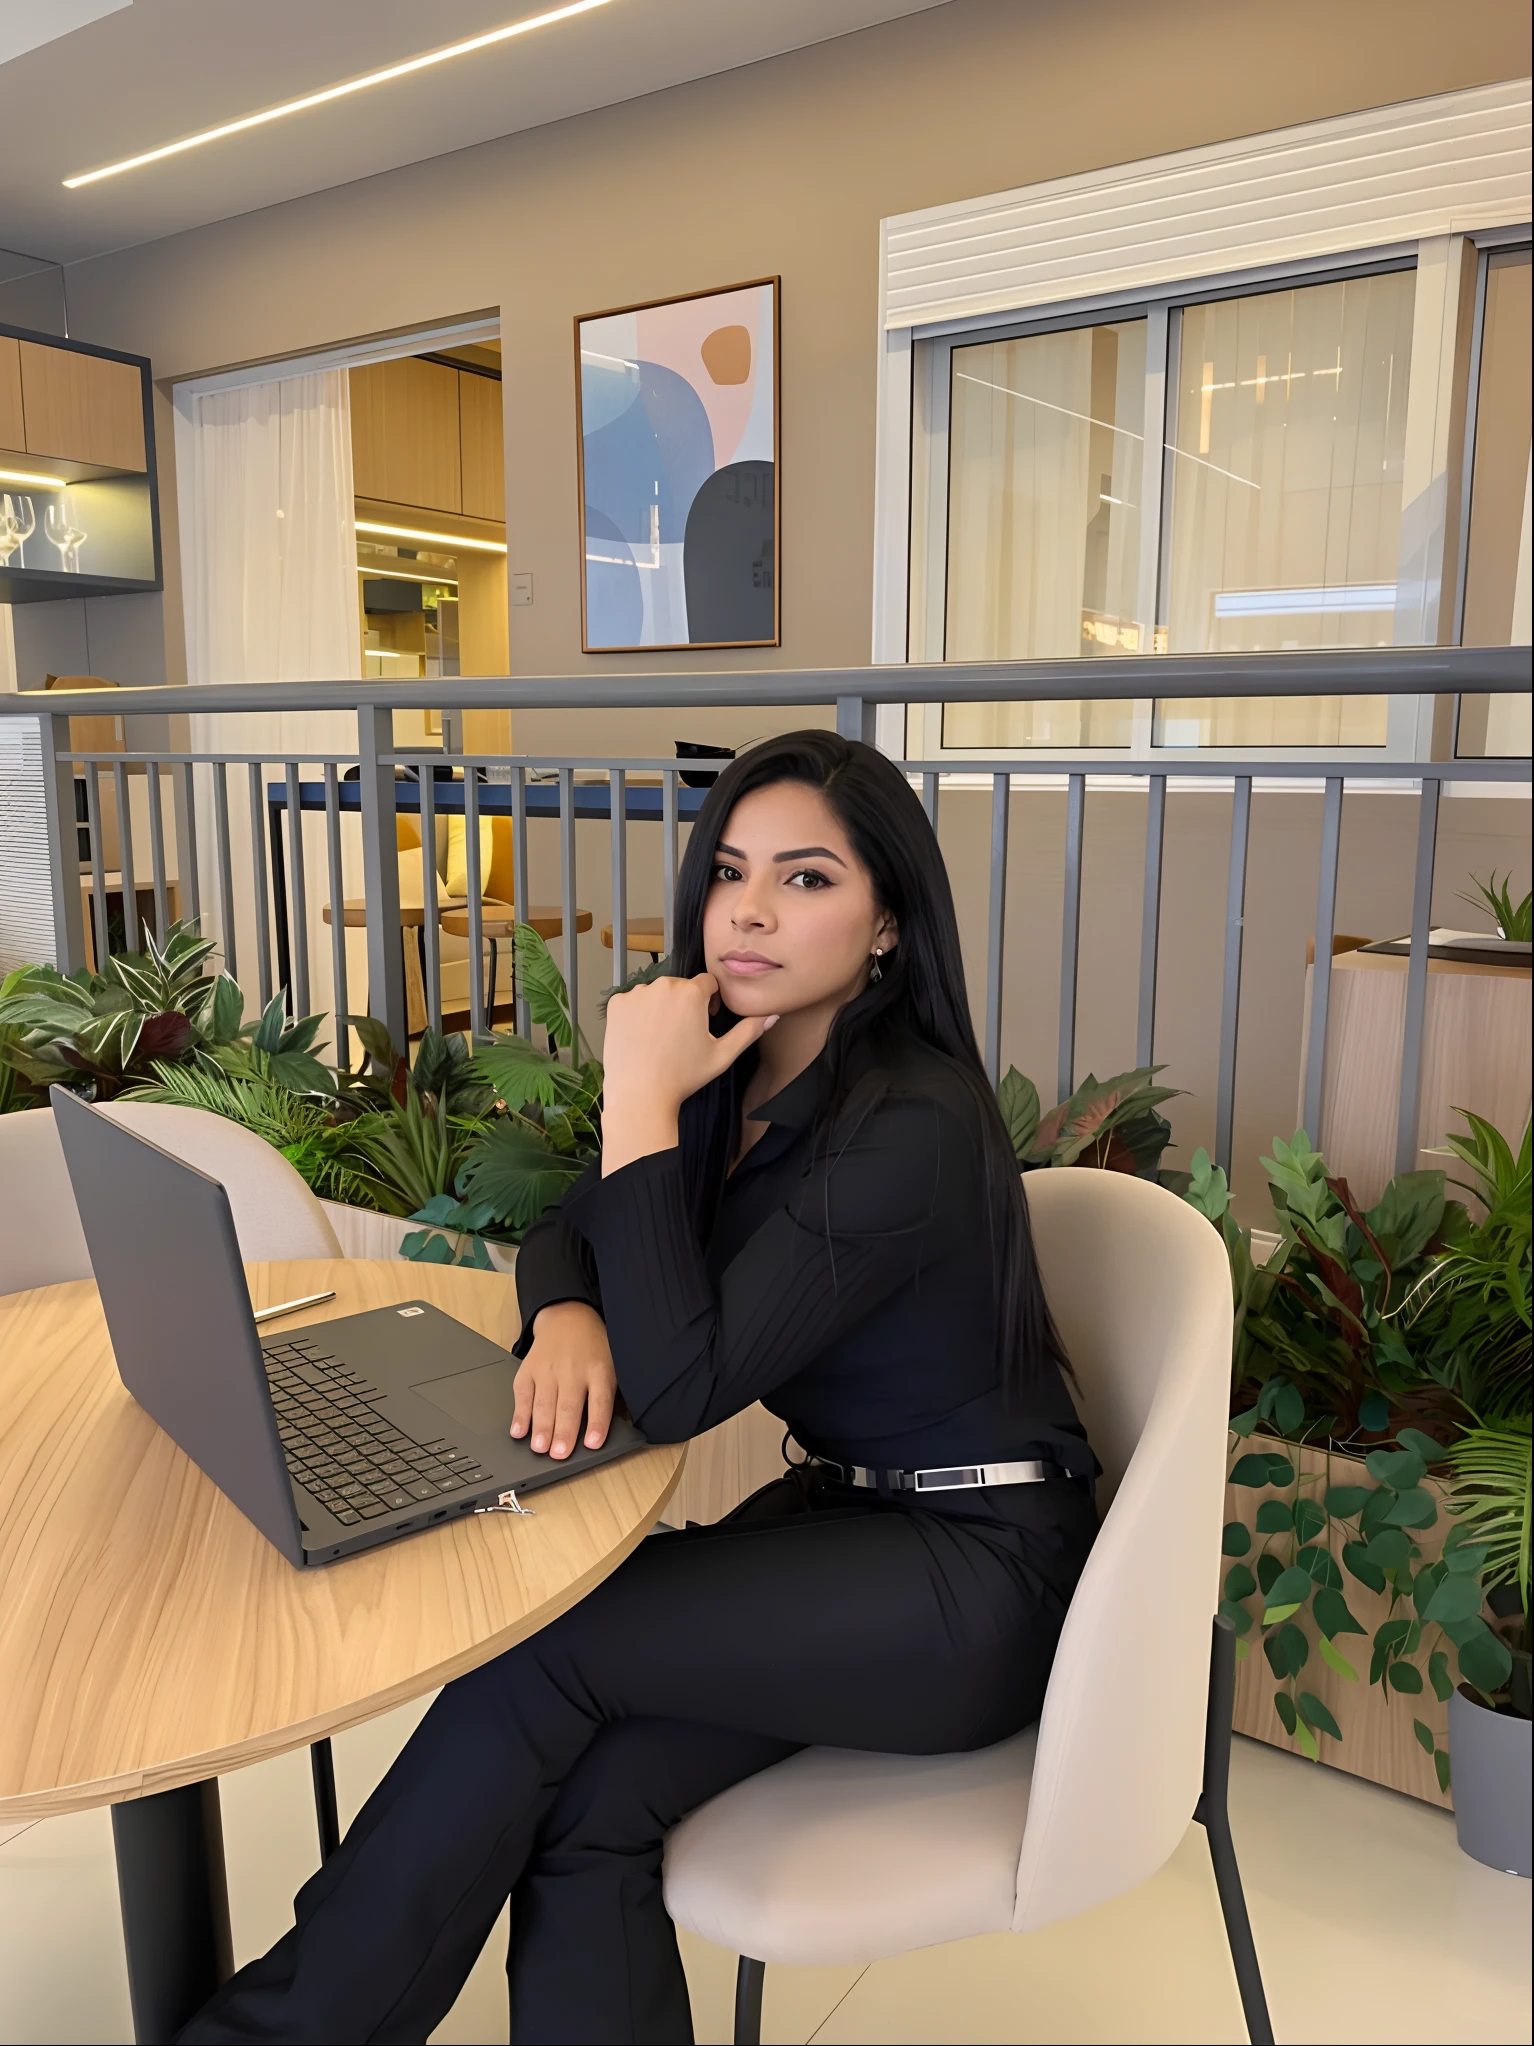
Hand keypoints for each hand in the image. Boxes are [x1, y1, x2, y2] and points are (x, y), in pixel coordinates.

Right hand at [511, 1300, 616, 1457]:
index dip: (597, 1423)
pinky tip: (518, 1431)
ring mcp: (548, 1369)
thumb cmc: (594, 1349)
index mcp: (599, 1370)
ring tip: (539, 1449)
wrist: (568, 1317)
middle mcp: (573, 1370)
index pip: (600, 1400)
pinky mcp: (528, 1369)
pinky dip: (519, 1414)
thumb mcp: (613, 1364)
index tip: (593, 1444)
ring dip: (541, 1428)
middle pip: (568, 1404)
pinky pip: (522, 1394)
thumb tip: (604, 1430)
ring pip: (544, 1402)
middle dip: (563, 1431)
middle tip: (559, 1454)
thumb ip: (608, 1393)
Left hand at [601, 973, 774, 1173]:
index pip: (707, 983)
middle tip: (682, 1035)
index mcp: (691, 993)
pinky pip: (633, 1001)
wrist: (641, 1095)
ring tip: (661, 1038)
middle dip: (684, 1004)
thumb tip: (773, 1015)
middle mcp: (662, 985)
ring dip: (661, 1007)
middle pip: (680, 986)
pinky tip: (643, 1037)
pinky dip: (638, 1014)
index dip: (710, 1002)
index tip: (704, 1022)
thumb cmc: (683, 1076)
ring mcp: (636, 993)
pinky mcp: (616, 1004)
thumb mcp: (722, 1055)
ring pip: (656, 993)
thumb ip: (749, 1031)